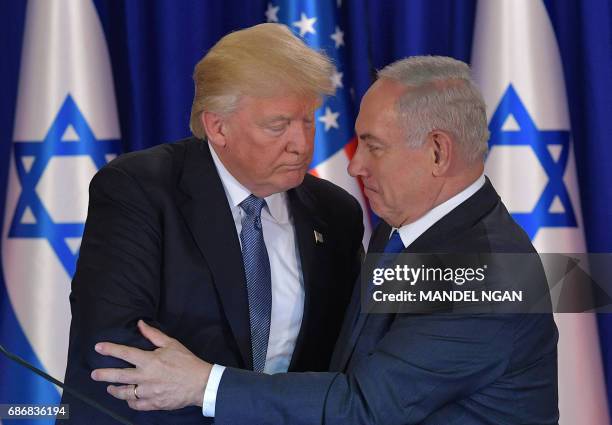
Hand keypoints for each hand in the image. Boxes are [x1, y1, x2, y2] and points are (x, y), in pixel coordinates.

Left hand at [91, 320, 211, 410]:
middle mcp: (145, 377)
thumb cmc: (186, 361)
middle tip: (94, 374)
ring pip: (124, 393)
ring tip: (109, 388)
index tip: (98, 348)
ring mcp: (148, 392)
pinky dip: (130, 402)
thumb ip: (153, 335)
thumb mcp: (171, 344)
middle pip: (118, 376)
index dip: (110, 349)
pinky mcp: (153, 403)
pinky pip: (135, 404)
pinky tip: (128, 399)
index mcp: (149, 360)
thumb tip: (140, 324)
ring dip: (115, 390)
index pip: (125, 353)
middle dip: (104, 374)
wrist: (200, 383)